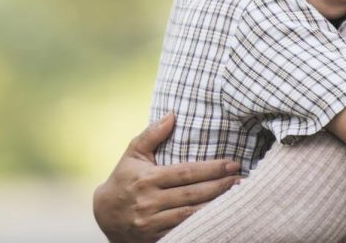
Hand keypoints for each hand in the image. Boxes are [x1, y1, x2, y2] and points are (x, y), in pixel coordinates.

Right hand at [93, 113, 241, 242]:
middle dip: (219, 186)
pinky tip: (219, 215)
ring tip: (237, 196)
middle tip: (241, 179)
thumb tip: (172, 115)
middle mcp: (149, 201)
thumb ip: (152, 134)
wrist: (104, 215)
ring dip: (215, 206)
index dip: (210, 168)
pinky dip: (202, 223)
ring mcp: (151, 222)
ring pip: (190, 214)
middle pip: (192, 194)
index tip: (232, 163)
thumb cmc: (123, 179)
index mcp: (147, 178)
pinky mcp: (154, 237)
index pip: (185, 173)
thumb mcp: (133, 154)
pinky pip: (183, 230)